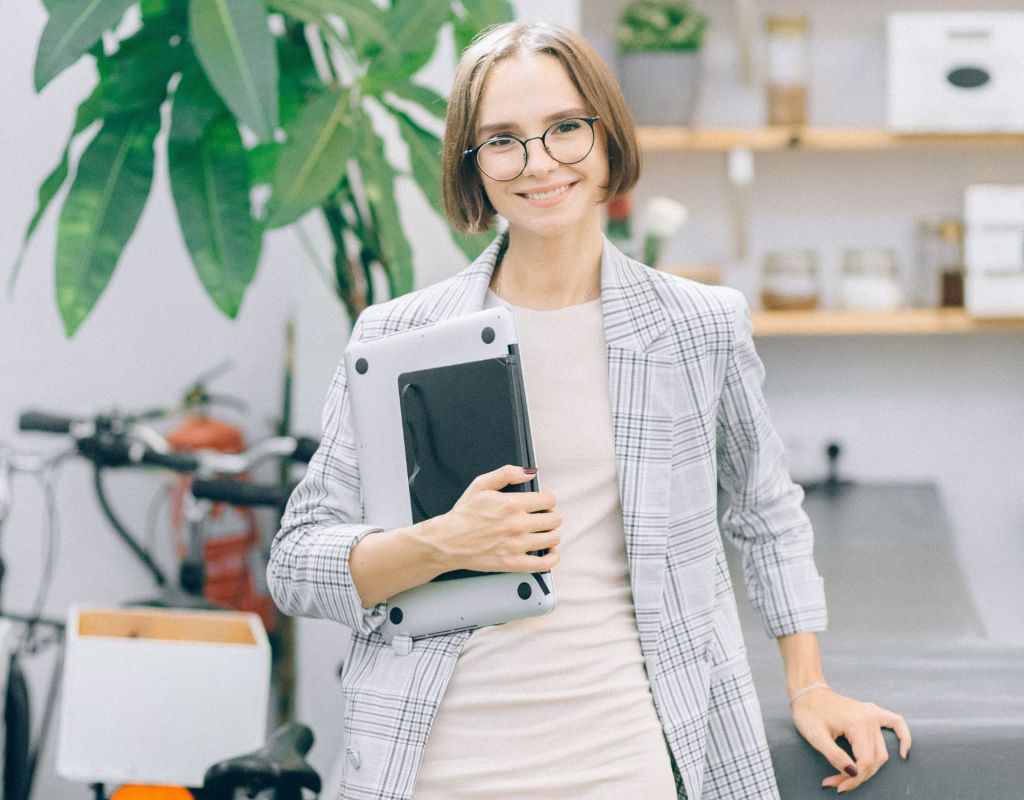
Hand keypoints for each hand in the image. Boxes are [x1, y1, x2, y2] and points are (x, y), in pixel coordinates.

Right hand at [430, 464, 560, 573]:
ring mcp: (516, 545)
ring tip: (542, 532)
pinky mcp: (513, 563)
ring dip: (551, 534)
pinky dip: (552, 558)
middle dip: (550, 516)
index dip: (547, 500)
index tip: (542, 503)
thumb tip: (529, 472)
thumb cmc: (464, 515)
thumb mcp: (481, 485)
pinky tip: (549, 551)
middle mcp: (517, 524)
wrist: (448, 541)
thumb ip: (506, 473)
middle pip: (554, 519)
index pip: (549, 500)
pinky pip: (544, 563)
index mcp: (511, 504)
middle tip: (542, 517)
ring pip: (553, 539)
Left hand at [791, 687, 910, 793]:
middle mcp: (870, 718)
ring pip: (882, 751)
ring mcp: (873, 714)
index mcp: (857, 724)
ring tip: (851, 777)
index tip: (837, 786)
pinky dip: (903, 737)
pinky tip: (903, 753)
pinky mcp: (872, 712)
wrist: (807, 692)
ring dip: (870, 768)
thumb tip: (854, 773)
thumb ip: (835, 756)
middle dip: (858, 776)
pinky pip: (896, 723)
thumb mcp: (816, 737)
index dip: (852, 778)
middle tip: (837, 784)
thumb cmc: (808, 713)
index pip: (864, 762)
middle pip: (874, 759)